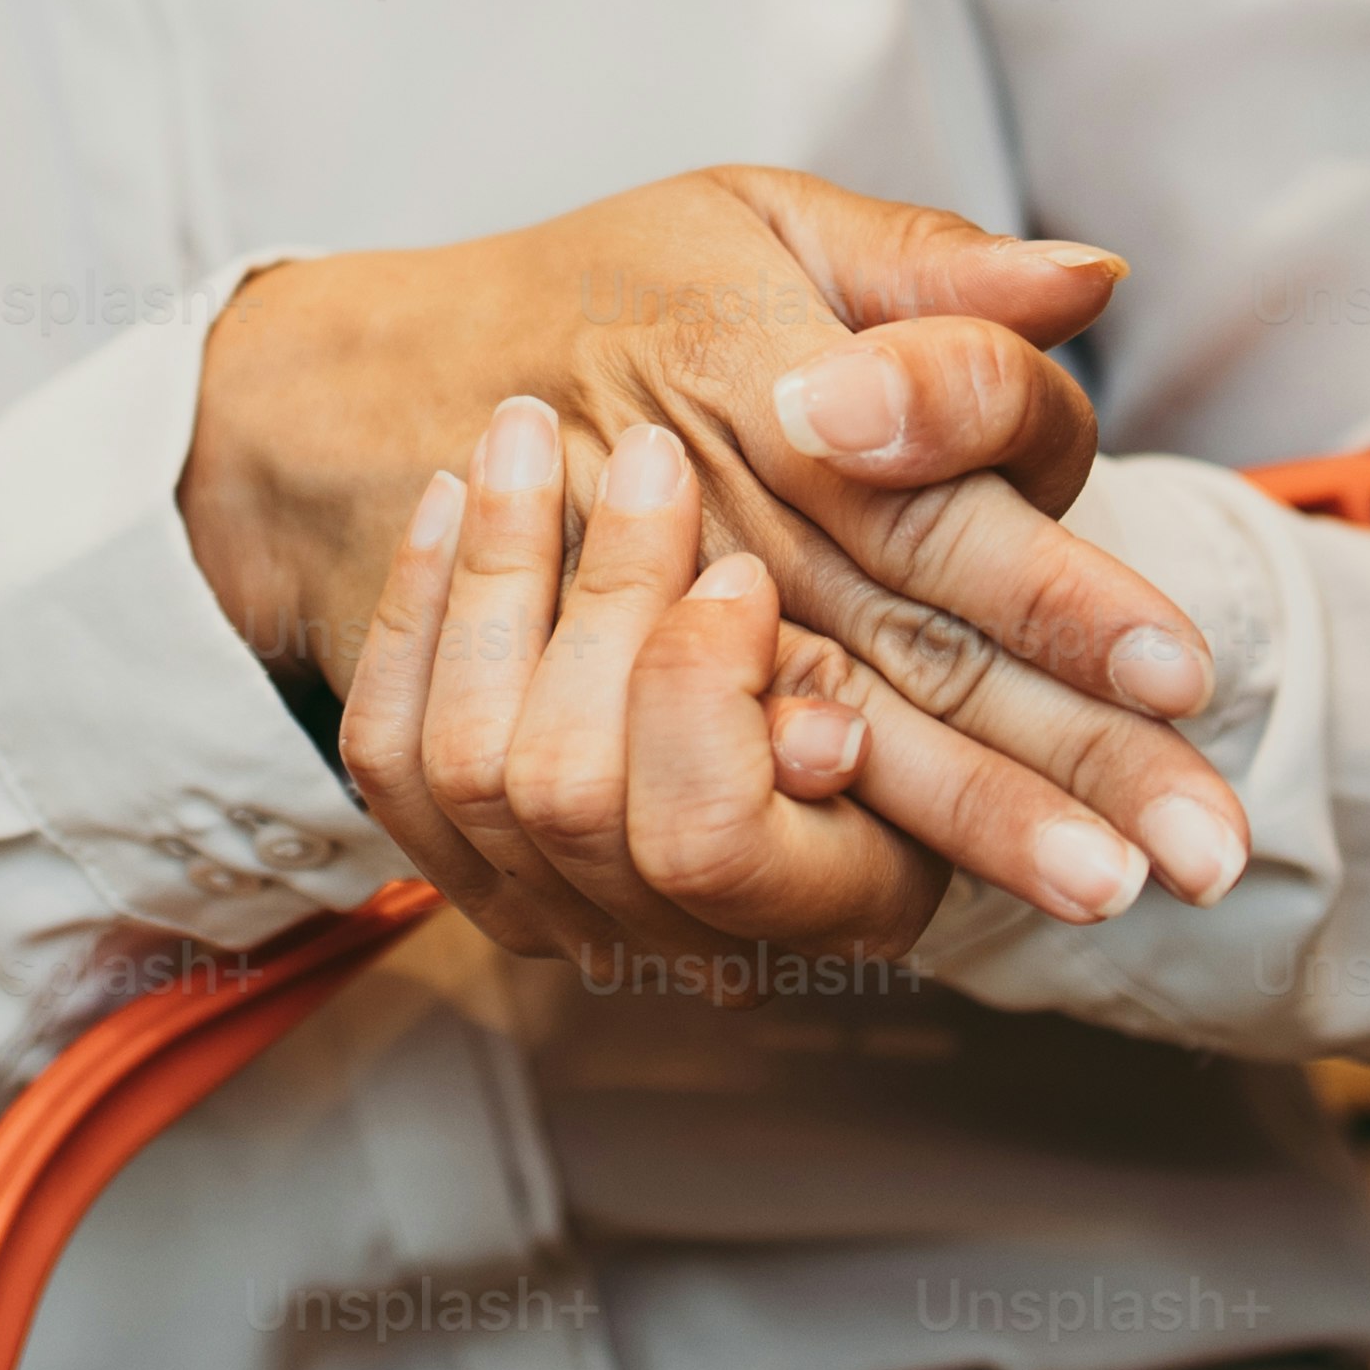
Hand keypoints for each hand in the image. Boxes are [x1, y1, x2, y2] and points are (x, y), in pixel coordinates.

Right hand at [185, 168, 1244, 921]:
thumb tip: (1092, 276)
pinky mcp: (629, 719)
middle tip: (1202, 848)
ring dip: (982, 831)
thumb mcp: (757, 225)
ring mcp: (674, 644)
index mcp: (774, 395)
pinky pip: (723, 800)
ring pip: (851, 755)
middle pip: (928, 664)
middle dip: (1073, 763)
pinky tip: (923, 911)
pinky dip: (824, 855)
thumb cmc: (610, 291)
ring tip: (1106, 894)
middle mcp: (737, 536)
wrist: (378, 394)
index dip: (1066, 598)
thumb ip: (927, 270)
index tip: (1181, 668)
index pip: (945, 515)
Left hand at [338, 397, 948, 986]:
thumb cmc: (917, 579)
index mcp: (856, 894)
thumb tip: (823, 741)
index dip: (699, 693)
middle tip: (647, 454)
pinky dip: (413, 611)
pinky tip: (450, 498)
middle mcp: (701, 937)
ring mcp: (570, 909)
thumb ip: (932, 633)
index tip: (739, 570)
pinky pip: (391, 756)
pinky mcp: (470, 860)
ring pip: (469, 770)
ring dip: (497, 575)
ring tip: (528, 432)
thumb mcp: (978, 571)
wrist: (818, 616)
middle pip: (570, 796)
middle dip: (600, 603)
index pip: (706, 841)